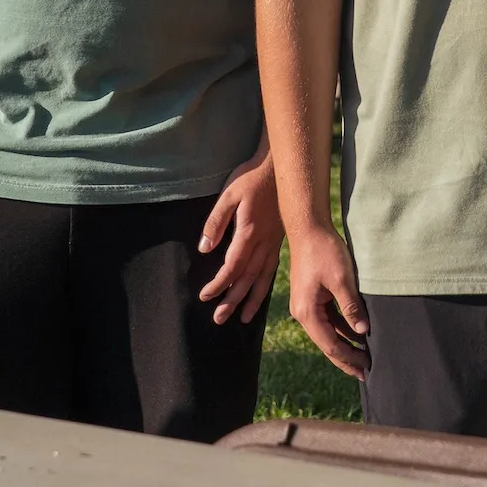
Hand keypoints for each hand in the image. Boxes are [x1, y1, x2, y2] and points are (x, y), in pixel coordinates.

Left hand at [198, 147, 282, 324]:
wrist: (281, 167)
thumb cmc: (252, 177)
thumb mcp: (228, 194)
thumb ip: (216, 222)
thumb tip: (205, 248)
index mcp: (249, 232)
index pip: (232, 266)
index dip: (219, 283)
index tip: (205, 296)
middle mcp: (263, 242)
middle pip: (247, 278)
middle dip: (232, 300)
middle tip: (220, 319)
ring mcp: (274, 242)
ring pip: (263, 277)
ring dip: (252, 299)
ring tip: (244, 319)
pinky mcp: (279, 239)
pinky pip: (272, 268)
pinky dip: (265, 285)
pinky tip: (261, 293)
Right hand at [286, 224, 369, 378]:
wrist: (308, 227)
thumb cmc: (324, 250)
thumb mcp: (342, 279)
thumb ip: (351, 306)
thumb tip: (362, 330)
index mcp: (306, 312)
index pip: (330, 345)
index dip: (348, 359)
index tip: (366, 369)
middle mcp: (302, 313)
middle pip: (327, 343)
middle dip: (347, 358)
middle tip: (367, 372)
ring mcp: (306, 305)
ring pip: (328, 332)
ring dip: (346, 344)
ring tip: (364, 357)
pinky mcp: (312, 297)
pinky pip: (329, 319)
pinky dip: (342, 329)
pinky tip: (357, 334)